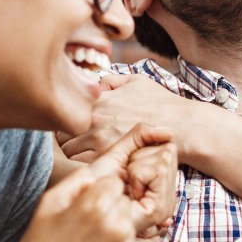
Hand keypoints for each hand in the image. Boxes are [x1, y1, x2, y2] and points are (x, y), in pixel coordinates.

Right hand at [0, 168, 137, 241]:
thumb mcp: (48, 205)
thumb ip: (76, 181)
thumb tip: (96, 174)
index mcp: (95, 205)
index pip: (116, 183)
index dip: (101, 193)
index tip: (89, 207)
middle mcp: (116, 225)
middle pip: (126, 205)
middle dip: (112, 212)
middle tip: (88, 231)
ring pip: (131, 228)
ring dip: (117, 234)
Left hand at [62, 74, 198, 162]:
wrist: (180, 126)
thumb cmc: (161, 103)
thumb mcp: (137, 80)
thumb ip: (112, 79)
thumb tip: (97, 83)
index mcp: (97, 99)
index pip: (65, 108)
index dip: (65, 115)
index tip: (73, 120)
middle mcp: (93, 118)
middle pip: (61, 132)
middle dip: (65, 134)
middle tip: (76, 138)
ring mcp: (98, 139)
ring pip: (68, 150)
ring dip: (74, 150)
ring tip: (85, 150)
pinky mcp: (108, 156)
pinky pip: (83, 162)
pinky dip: (86, 162)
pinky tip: (97, 158)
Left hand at [84, 123, 178, 232]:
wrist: (81, 197)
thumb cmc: (98, 179)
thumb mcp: (121, 150)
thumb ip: (142, 136)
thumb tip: (170, 132)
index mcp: (162, 182)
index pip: (169, 146)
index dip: (142, 151)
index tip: (127, 168)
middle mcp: (168, 195)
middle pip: (168, 151)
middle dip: (139, 159)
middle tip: (125, 178)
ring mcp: (166, 204)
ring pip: (164, 160)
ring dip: (136, 168)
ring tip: (126, 186)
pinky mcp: (160, 209)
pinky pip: (158, 170)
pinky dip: (137, 175)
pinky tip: (129, 193)